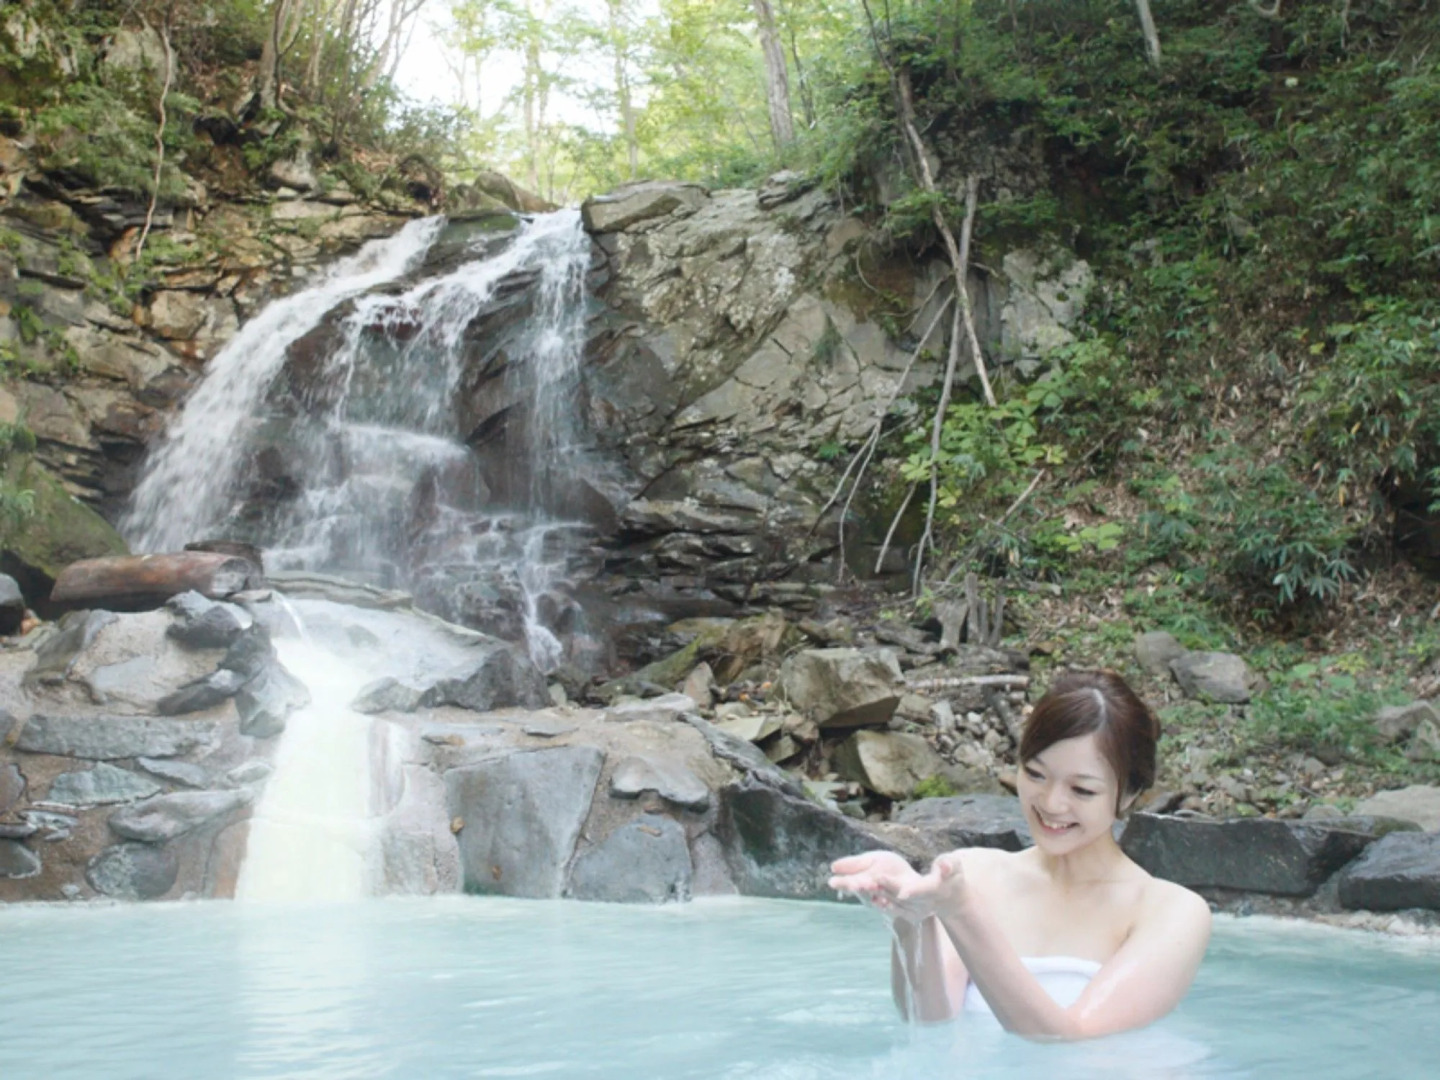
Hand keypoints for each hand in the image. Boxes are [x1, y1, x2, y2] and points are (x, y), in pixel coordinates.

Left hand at [828, 851, 967, 921]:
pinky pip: (890, 907)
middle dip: (884, 889)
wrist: (952, 897)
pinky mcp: (908, 912)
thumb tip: (944, 866)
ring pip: (891, 901)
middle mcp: (922, 903)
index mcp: (933, 890)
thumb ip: (949, 866)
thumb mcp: (954, 867)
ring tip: (857, 885)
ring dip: (875, 894)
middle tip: (867, 880)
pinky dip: (878, 901)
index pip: (920, 890)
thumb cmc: (953, 877)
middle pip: (900, 896)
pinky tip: (865, 893)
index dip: (908, 890)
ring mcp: (915, 909)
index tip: (895, 888)